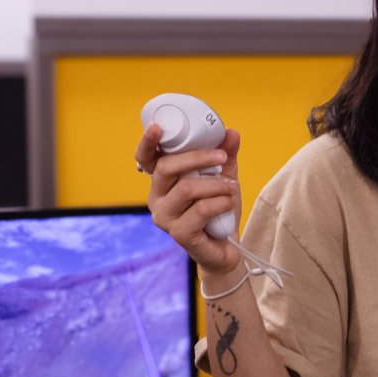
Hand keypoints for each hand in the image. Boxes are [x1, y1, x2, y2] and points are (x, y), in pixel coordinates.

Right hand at [134, 123, 244, 275]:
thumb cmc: (218, 210)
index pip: (146, 159)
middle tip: (221, 157)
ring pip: (187, 188)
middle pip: (167, 167)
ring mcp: (165, 217)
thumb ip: (225, 156)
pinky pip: (201, 209)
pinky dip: (221, 202)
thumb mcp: (223, 178)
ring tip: (231, 188)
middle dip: (198, 157)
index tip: (156, 127)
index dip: (147, 143)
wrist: (226, 248)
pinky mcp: (179, 233)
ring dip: (215, 185)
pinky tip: (229, 204)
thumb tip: (231, 133)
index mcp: (162, 181)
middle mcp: (157, 198)